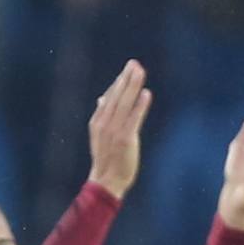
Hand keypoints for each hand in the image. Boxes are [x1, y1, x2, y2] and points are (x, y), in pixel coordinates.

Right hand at [85, 60, 148, 197]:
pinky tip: (146, 93)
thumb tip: (102, 98)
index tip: (128, 69)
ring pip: (125, 103)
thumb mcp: (100, 135)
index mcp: (97, 122)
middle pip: (117, 96)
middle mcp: (104, 124)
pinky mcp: (125, 139)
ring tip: (139, 72)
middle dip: (126, 79)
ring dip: (132, 86)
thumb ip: (102, 116)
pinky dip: (140, 106)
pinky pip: (134, 118)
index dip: (119, 82)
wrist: (106, 181)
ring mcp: (114, 131)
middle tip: (134, 63)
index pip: (109, 97)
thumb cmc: (106, 159)